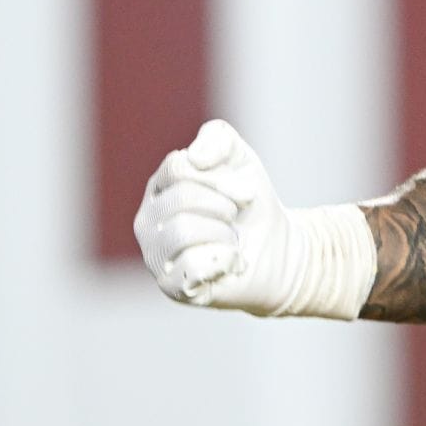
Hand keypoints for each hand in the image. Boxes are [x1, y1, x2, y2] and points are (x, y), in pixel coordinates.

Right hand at [133, 119, 374, 318]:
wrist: (278, 250)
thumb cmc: (249, 204)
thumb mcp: (239, 159)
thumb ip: (216, 138)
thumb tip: (195, 156)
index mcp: (159, 187)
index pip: (179, 168)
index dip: (220, 179)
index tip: (246, 192)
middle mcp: (148, 221)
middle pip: (181, 198)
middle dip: (224, 206)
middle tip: (237, 219)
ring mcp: (155, 257)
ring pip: (183, 231)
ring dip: (224, 234)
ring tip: (230, 240)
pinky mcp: (172, 287)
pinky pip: (193, 267)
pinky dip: (224, 261)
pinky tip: (228, 263)